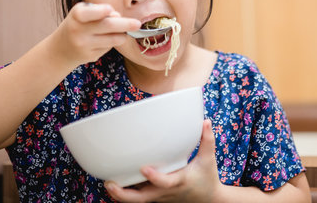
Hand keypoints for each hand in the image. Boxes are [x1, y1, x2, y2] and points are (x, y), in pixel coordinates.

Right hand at [51, 2, 140, 66]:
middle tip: (138, 24)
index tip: (110, 10)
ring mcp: (84, 45)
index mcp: (76, 15)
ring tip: (123, 31)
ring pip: (113, 39)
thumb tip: (118, 16)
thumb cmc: (78, 25)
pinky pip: (109, 47)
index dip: (100, 11)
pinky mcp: (90, 56)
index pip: (87, 13)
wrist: (61, 49)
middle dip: (125, 24)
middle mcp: (78, 30)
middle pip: (107, 26)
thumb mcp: (83, 14)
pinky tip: (105, 40)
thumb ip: (100, 12)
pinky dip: (113, 42)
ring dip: (122, 34)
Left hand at [105, 119, 221, 202]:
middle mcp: (165, 192)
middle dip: (123, 194)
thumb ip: (207, 140)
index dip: (154, 177)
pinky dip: (126, 192)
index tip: (143, 168)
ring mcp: (159, 196)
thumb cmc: (207, 178)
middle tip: (109, 183)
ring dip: (120, 194)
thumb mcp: (209, 159)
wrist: (208, 200)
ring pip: (136, 201)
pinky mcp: (156, 197)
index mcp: (179, 181)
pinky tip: (116, 182)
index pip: (165, 182)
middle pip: (141, 199)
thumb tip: (206, 121)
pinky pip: (138, 197)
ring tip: (108, 182)